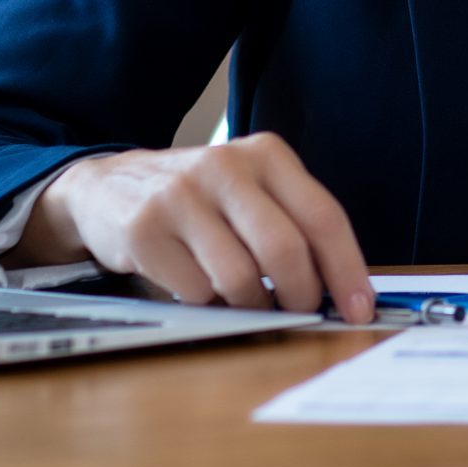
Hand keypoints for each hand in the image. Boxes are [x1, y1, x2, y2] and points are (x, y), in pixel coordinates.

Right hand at [24, 133, 374, 322]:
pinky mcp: (145, 228)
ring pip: (241, 277)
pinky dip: (207, 302)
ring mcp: (181, 195)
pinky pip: (196, 291)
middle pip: (285, 249)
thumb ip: (293, 224)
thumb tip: (341, 288)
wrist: (108, 187)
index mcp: (265, 154)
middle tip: (300, 312)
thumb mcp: (250, 191)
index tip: (359, 307)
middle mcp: (224, 165)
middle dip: (301, 295)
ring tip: (244, 297)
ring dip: (251, 304)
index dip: (346, 269)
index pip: (322, 215)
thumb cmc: (198, 199)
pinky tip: (197, 283)